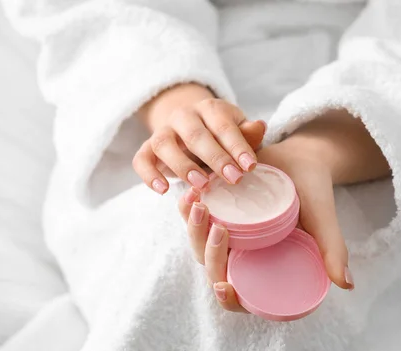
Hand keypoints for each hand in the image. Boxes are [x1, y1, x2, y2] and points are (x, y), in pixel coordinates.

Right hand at [133, 83, 265, 194]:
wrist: (188, 127)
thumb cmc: (220, 135)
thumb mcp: (236, 131)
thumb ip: (247, 133)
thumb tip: (259, 127)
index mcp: (209, 109)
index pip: (223, 126)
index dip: (237, 146)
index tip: (250, 166)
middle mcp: (183, 116)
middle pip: (195, 135)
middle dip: (216, 158)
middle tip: (233, 179)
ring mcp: (162, 132)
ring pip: (165, 145)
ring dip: (183, 166)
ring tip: (201, 186)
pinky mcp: (147, 149)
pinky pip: (141, 160)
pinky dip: (149, 175)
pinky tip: (163, 190)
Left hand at [177, 143, 353, 313]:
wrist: (303, 157)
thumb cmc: (315, 193)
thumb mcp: (322, 220)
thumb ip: (332, 249)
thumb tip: (347, 285)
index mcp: (262, 265)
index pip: (241, 294)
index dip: (228, 299)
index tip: (223, 287)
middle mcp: (240, 252)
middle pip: (213, 266)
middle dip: (207, 251)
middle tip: (217, 228)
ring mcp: (225, 232)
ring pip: (198, 242)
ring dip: (192, 228)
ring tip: (197, 204)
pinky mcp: (215, 209)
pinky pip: (194, 215)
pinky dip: (188, 208)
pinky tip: (188, 193)